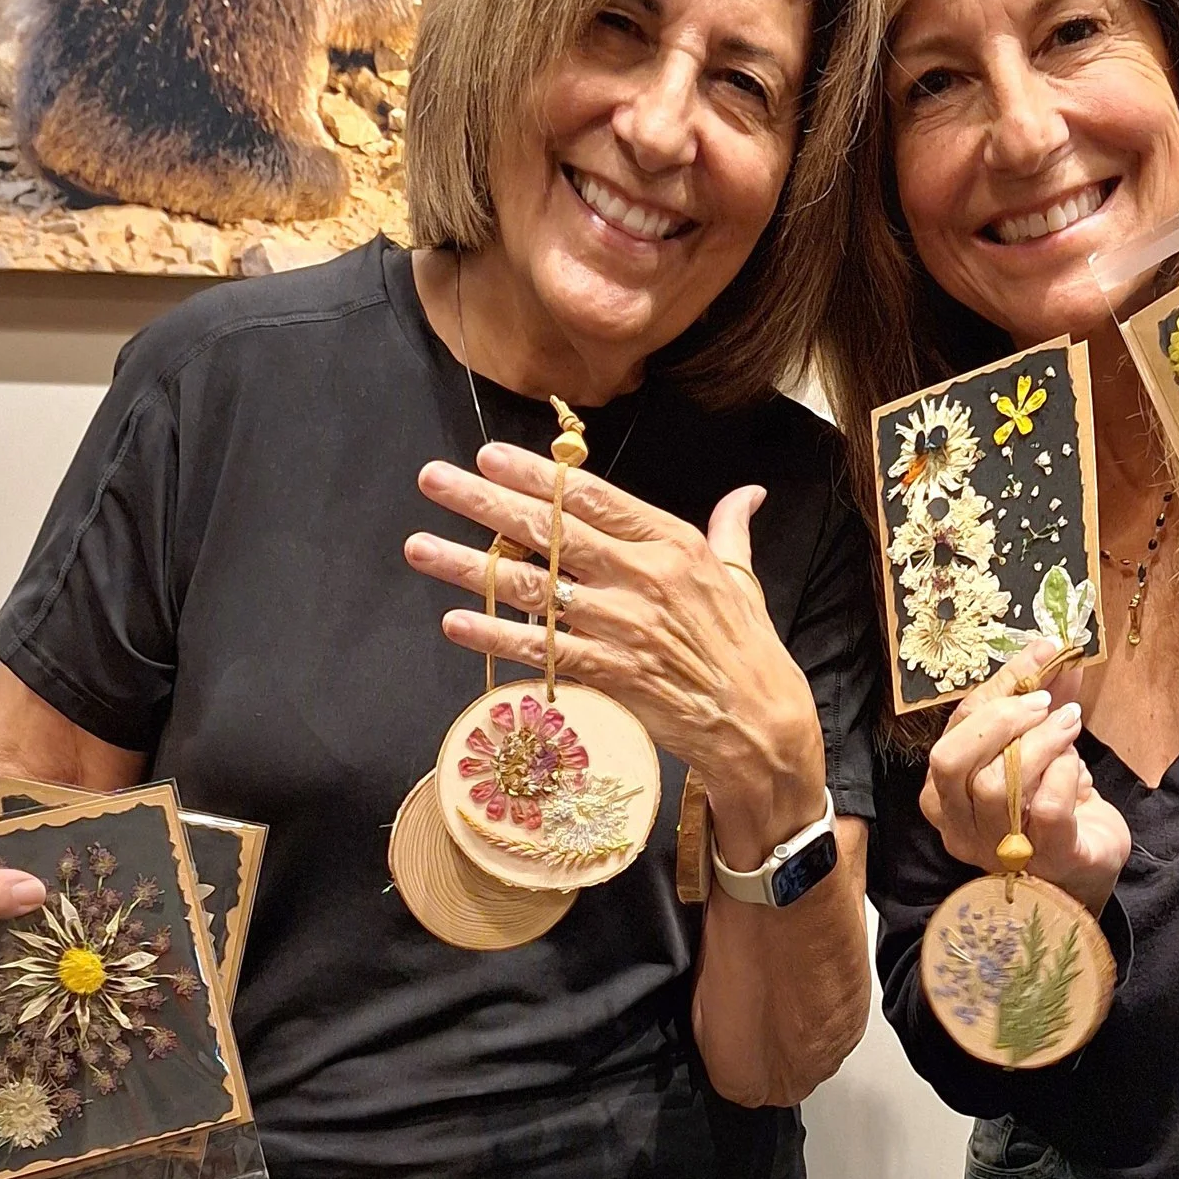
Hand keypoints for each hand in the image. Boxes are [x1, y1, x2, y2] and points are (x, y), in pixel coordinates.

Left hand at [407, 441, 827, 864]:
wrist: (759, 723)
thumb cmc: (747, 649)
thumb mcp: (743, 578)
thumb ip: (732, 530)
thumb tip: (749, 493)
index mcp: (672, 543)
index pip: (592, 496)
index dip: (536, 474)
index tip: (489, 455)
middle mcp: (642, 577)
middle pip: (549, 530)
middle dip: (485, 501)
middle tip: (433, 479)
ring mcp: (622, 626)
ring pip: (532, 588)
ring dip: (469, 566)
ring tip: (420, 546)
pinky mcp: (609, 674)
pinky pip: (540, 650)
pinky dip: (495, 637)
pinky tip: (455, 622)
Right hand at [917, 642, 1130, 914]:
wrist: (1089, 861)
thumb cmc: (1054, 803)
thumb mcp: (1040, 744)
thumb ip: (1039, 700)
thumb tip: (1049, 652)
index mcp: (945, 791)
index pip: (955, 730)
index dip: (997, 687)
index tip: (1040, 655)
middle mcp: (958, 825)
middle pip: (950, 762)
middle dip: (999, 720)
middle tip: (1044, 703)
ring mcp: (996, 850)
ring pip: (995, 787)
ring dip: (1039, 743)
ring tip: (1070, 724)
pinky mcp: (1047, 860)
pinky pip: (1044, 811)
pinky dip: (1063, 776)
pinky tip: (1079, 769)